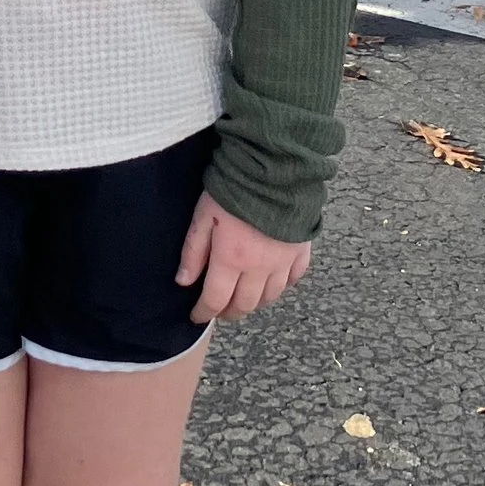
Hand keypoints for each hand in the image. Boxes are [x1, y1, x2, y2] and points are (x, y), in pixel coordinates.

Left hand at [176, 193, 313, 325]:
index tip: (197, 317)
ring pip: (270, 297)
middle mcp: (259, 268)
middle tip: (219, 311)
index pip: (216, 299)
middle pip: (245, 304)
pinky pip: (294, 279)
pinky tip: (273, 283)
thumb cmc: (234, 189)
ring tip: (243, 300)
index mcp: (231, 260)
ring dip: (255, 303)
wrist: (275, 169)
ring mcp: (283, 261)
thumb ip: (193, 252)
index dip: (204, 312)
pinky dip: (283, 287)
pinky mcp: (301, 250)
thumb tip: (183, 282)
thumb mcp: (203, 217)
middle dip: (229, 312)